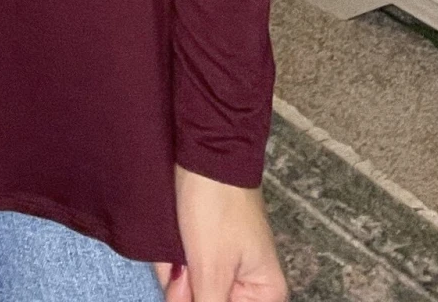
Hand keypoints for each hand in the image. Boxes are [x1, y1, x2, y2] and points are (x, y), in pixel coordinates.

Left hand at [151, 166, 286, 301]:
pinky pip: (185, 274)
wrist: (203, 151)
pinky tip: (172, 250)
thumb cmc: (217, 205)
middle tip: (185, 267)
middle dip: (189, 290)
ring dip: (177, 278)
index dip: (201, 300)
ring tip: (182, 250)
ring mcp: (225, 268)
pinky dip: (172, 264)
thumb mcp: (211, 270)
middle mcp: (249, 286)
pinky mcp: (205, 251)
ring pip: (192, 292)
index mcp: (265, 295)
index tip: (192, 281)